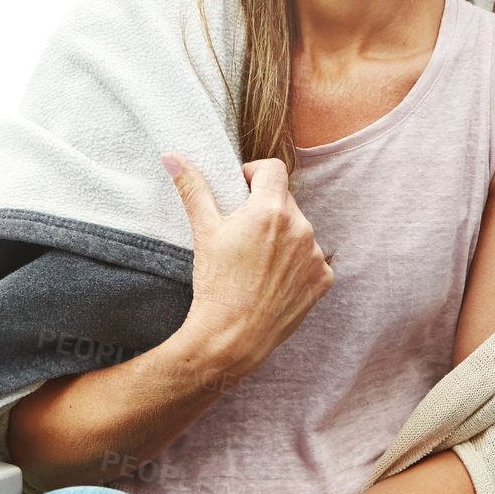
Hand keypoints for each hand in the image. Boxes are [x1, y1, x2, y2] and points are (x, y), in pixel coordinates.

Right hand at [164, 153, 333, 371]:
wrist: (233, 337)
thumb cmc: (216, 284)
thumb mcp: (203, 231)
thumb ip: (192, 188)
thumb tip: (172, 156)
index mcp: (272, 210)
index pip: (273, 169)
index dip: (253, 174)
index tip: (240, 190)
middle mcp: (301, 227)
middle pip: (284, 201)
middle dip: (264, 209)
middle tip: (241, 234)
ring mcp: (315, 255)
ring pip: (298, 230)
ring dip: (281, 237)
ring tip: (256, 261)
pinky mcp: (322, 279)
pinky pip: (310, 260)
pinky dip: (294, 264)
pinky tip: (272, 280)